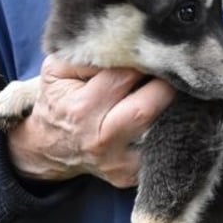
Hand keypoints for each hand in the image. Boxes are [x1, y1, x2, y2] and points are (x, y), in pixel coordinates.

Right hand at [6, 54, 175, 187]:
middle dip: (164, 85)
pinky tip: (168, 118)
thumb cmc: (60, 101)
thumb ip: (85, 54)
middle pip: (147, 108)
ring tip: (172, 92)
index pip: (123, 76)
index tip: (151, 52)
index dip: (141, 61)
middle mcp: (101, 139)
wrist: (51, 148)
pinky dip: (170, 132)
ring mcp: (120, 163)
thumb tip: (123, 45)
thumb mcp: (57, 71)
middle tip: (171, 71)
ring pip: (161, 133)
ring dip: (172, 109)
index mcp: (81, 109)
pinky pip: (162, 152)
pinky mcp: (132, 176)